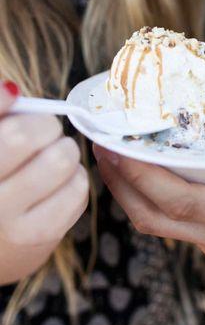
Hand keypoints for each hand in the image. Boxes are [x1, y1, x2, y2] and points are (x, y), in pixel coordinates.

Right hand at [0, 82, 88, 249]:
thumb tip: (13, 89)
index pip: (5, 129)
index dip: (15, 108)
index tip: (21, 103)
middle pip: (30, 140)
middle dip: (46, 130)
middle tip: (42, 135)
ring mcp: (10, 222)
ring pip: (62, 161)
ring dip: (65, 153)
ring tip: (52, 159)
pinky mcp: (41, 236)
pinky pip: (78, 189)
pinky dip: (75, 178)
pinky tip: (59, 183)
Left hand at [95, 146, 204, 302]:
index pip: (175, 199)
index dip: (140, 176)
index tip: (118, 148)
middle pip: (149, 217)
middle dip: (118, 185)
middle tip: (103, 150)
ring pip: (154, 224)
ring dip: (128, 195)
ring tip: (117, 163)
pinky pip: (169, 226)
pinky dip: (150, 203)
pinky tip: (151, 181)